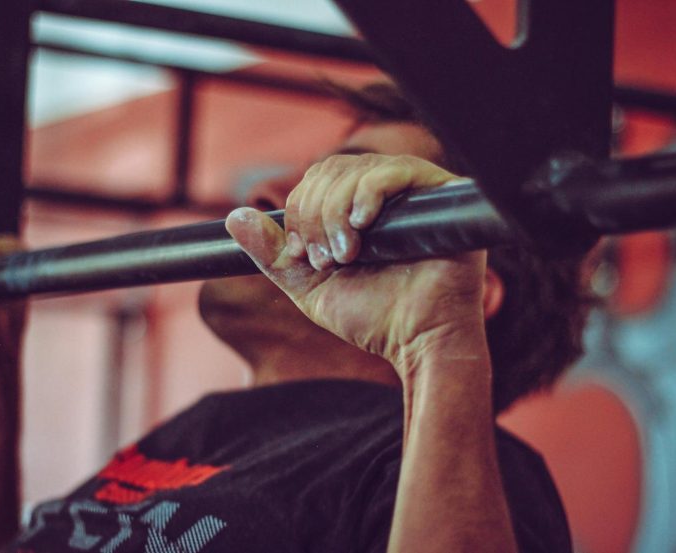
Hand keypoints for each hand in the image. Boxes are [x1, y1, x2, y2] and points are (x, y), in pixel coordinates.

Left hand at [225, 153, 486, 370]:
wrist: (418, 341)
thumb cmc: (373, 316)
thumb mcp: (310, 286)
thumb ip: (274, 255)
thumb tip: (234, 218)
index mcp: (355, 212)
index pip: (315, 181)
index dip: (299, 211)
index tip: (304, 254)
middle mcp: (385, 196)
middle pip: (332, 170)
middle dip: (315, 213)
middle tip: (326, 258)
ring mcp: (413, 193)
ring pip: (357, 169)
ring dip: (337, 211)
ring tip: (347, 254)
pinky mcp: (441, 195)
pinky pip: (397, 170)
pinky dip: (370, 192)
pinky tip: (363, 223)